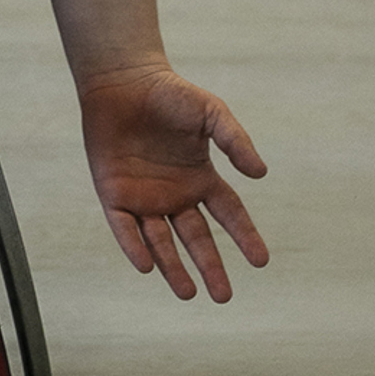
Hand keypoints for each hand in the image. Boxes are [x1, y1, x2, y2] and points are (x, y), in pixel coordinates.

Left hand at [80, 64, 269, 300]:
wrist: (122, 79)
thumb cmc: (169, 93)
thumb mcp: (211, 113)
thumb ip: (235, 141)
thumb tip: (261, 174)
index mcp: (200, 177)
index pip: (228, 214)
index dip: (244, 237)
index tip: (261, 261)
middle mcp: (174, 193)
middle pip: (196, 239)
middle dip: (210, 267)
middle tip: (223, 296)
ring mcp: (143, 196)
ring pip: (160, 242)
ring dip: (173, 268)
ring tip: (188, 294)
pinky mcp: (113, 194)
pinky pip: (125, 227)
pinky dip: (134, 246)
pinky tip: (147, 266)